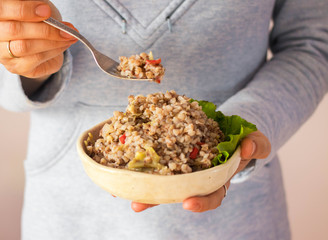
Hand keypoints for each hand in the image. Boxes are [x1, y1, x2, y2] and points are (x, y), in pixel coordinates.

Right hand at [0, 0, 77, 93]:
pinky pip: (34, 60)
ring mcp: (0, 52)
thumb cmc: (38, 20)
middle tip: (65, 28)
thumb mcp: (39, 8)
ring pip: (23, 47)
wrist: (43, 43)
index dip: (24, 9)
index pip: (0, 9)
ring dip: (51, 42)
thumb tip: (53, 16)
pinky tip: (63, 45)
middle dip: (43, 29)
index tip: (46, 11)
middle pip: (13, 30)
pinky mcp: (14, 67)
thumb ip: (41, 9)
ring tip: (68, 36)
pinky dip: (53, 51)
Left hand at [131, 130, 270, 212]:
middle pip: (176, 193)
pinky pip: (155, 162)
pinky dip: (139, 166)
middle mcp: (197, 178)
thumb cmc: (241, 138)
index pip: (211, 196)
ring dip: (141, 187)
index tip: (187, 203)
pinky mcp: (171, 154)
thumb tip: (248, 148)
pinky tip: (121, 166)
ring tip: (121, 191)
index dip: (200, 202)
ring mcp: (182, 168)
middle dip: (157, 200)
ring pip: (161, 181)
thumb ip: (257, 144)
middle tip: (139, 205)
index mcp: (218, 179)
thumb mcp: (254, 139)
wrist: (227, 127)